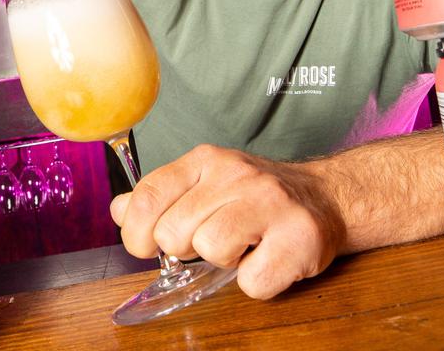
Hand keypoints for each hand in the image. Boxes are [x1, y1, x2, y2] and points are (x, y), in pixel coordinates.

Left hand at [109, 144, 344, 298]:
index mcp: (207, 161)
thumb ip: (160, 197)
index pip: (149, 195)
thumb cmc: (255, 198)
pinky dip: (257, 282)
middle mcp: (238, 175)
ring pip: (211, 251)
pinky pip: (252, 282)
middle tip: (216, 238)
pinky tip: (268, 259)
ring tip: (245, 246)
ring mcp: (271, 203)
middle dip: (188, 249)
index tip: (144, 246)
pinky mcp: (299, 238)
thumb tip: (117, 210)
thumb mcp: (204, 184)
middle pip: (175, 233)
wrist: (326, 198)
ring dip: (225, 263)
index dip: (135, 231)